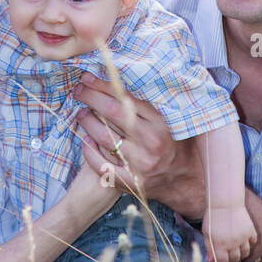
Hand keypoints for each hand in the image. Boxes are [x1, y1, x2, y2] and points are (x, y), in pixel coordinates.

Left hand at [74, 76, 205, 219]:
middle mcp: (150, 143)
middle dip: (91, 98)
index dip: (104, 86)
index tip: (88, 79)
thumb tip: (123, 79)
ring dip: (87, 122)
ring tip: (81, 114)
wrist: (183, 182)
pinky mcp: (130, 182)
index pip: (127, 99)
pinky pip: (102, 166)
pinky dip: (90, 152)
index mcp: (160, 125)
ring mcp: (139, 165)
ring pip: (104, 138)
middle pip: (113, 114)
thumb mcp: (169, 123)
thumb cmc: (173, 146)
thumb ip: (148, 107)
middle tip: (79, 91)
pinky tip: (85, 141)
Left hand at [203, 205, 255, 261]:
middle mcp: (232, 243)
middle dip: (231, 258)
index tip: (221, 257)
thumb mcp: (207, 233)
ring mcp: (242, 237)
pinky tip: (244, 238)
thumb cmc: (213, 217)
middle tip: (228, 252)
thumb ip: (209, 248)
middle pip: (235, 260)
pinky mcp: (250, 230)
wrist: (225, 203)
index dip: (222, 261)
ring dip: (241, 252)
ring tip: (236, 247)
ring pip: (245, 253)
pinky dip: (249, 242)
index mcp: (219, 245)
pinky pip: (253, 242)